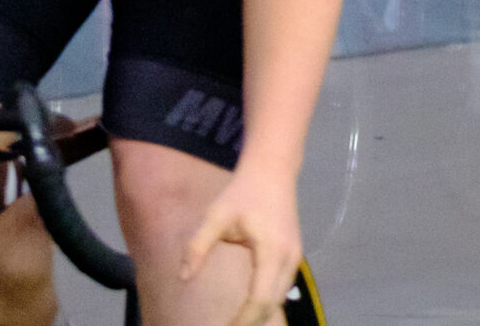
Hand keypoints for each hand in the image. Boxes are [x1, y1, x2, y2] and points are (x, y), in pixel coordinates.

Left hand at [182, 162, 304, 325]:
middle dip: (252, 322)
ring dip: (261, 312)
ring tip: (238, 322)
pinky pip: (282, 286)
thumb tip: (184, 277)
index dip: (243, 320)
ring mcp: (295, 256)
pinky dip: (268, 300)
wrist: (273, 169)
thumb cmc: (243, 192)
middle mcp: (289, 258)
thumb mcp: (216, 216)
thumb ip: (198, 247)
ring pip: (280, 296)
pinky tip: (252, 306)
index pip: (259, 299)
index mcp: (271, 252)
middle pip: (272, 303)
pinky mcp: (294, 253)